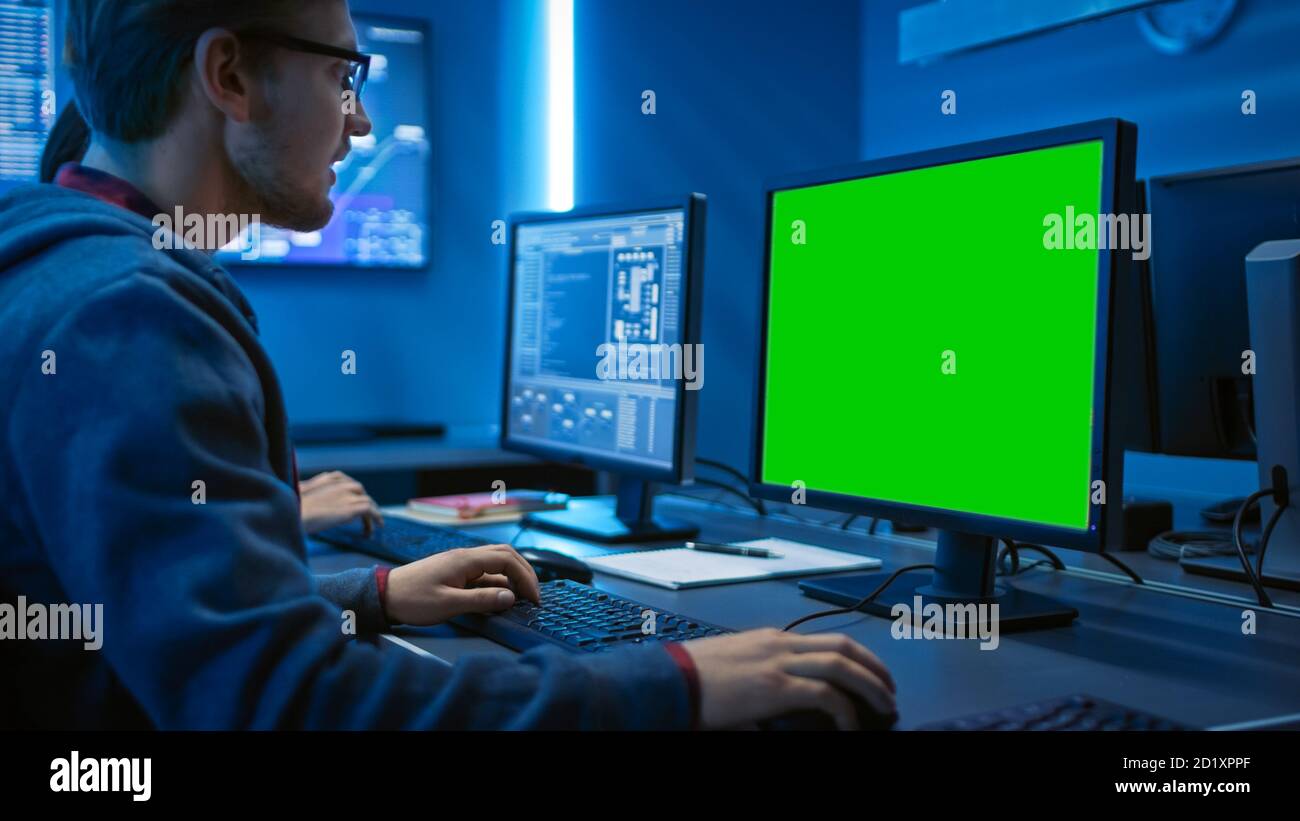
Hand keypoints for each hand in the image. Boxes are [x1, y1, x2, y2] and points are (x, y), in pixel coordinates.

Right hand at [299, 471, 382, 534]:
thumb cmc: (292, 507)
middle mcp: (341, 483)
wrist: (295, 514)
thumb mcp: (300, 494)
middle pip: (360, 491)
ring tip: (372, 527)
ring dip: (372, 514)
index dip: (353, 494)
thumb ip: (310, 492)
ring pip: (368, 501)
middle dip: (363, 502)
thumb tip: (307, 494)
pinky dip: (375, 519)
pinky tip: (371, 530)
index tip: (354, 502)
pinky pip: (370, 511)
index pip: (347, 482)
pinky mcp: (352, 507)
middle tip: (365, 516)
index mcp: (328, 479)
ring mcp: (348, 494)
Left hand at [384, 545, 541, 625]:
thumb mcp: (448, 604)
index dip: (525, 577)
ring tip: (521, 597)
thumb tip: (511, 597)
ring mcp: (460, 563)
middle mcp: (465, 556)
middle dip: (524, 572)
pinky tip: (499, 598)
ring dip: (512, 576)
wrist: (384, 595)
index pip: (507, 560)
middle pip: (505, 555)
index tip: (534, 598)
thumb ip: (482, 601)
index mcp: (466, 560)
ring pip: (495, 562)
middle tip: (534, 595)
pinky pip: (483, 572)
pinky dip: (497, 583)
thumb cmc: (413, 600)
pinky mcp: (454, 572)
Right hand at [681, 628, 895, 729]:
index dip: (855, 657)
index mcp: (770, 640)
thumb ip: (760, 679)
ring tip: (885, 706)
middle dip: (874, 667)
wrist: (669, 680)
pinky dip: (845, 711)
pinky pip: (825, 696)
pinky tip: (850, 727)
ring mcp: (778, 663)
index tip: (869, 675)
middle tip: (889, 690)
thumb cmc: (691, 680)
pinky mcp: (775, 687)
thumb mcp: (733, 671)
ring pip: (842, 665)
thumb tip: (778, 709)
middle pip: (842, 646)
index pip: (824, 640)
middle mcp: (779, 644)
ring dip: (871, 685)